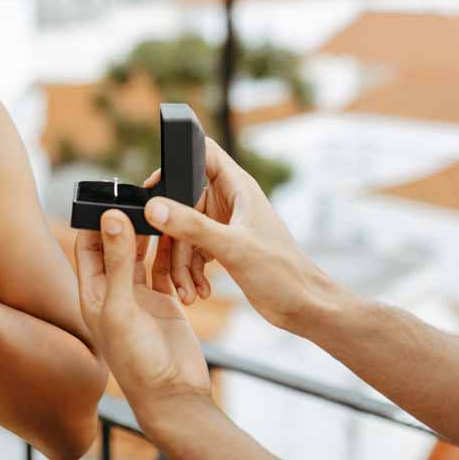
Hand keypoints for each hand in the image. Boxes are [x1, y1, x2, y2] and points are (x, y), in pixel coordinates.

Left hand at [75, 210, 211, 416]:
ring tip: (162, 210)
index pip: (87, 246)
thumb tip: (110, 218)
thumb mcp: (122, 307)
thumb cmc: (137, 362)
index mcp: (94, 293)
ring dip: (152, 235)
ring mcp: (141, 296)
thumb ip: (118, 262)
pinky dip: (173, 253)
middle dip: (127, 222)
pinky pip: (166, 267)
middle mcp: (115, 292)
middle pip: (117, 245)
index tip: (108, 194)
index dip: (95, 220)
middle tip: (141, 197)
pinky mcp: (165, 301)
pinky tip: (179, 238)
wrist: (173, 395)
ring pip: (144, 253)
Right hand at [145, 138, 330, 330]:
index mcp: (237, 186)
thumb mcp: (232, 247)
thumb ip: (192, 226)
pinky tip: (197, 290)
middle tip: (168, 261)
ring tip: (186, 289)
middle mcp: (230, 200)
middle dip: (172, 233)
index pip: (202, 153)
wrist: (303, 306)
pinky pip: (193, 249)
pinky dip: (189, 270)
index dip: (176, 162)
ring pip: (185, 230)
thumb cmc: (283, 272)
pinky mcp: (224, 245)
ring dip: (180, 261)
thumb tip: (156, 208)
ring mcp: (225, 223)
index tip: (154, 187)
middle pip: (183, 201)